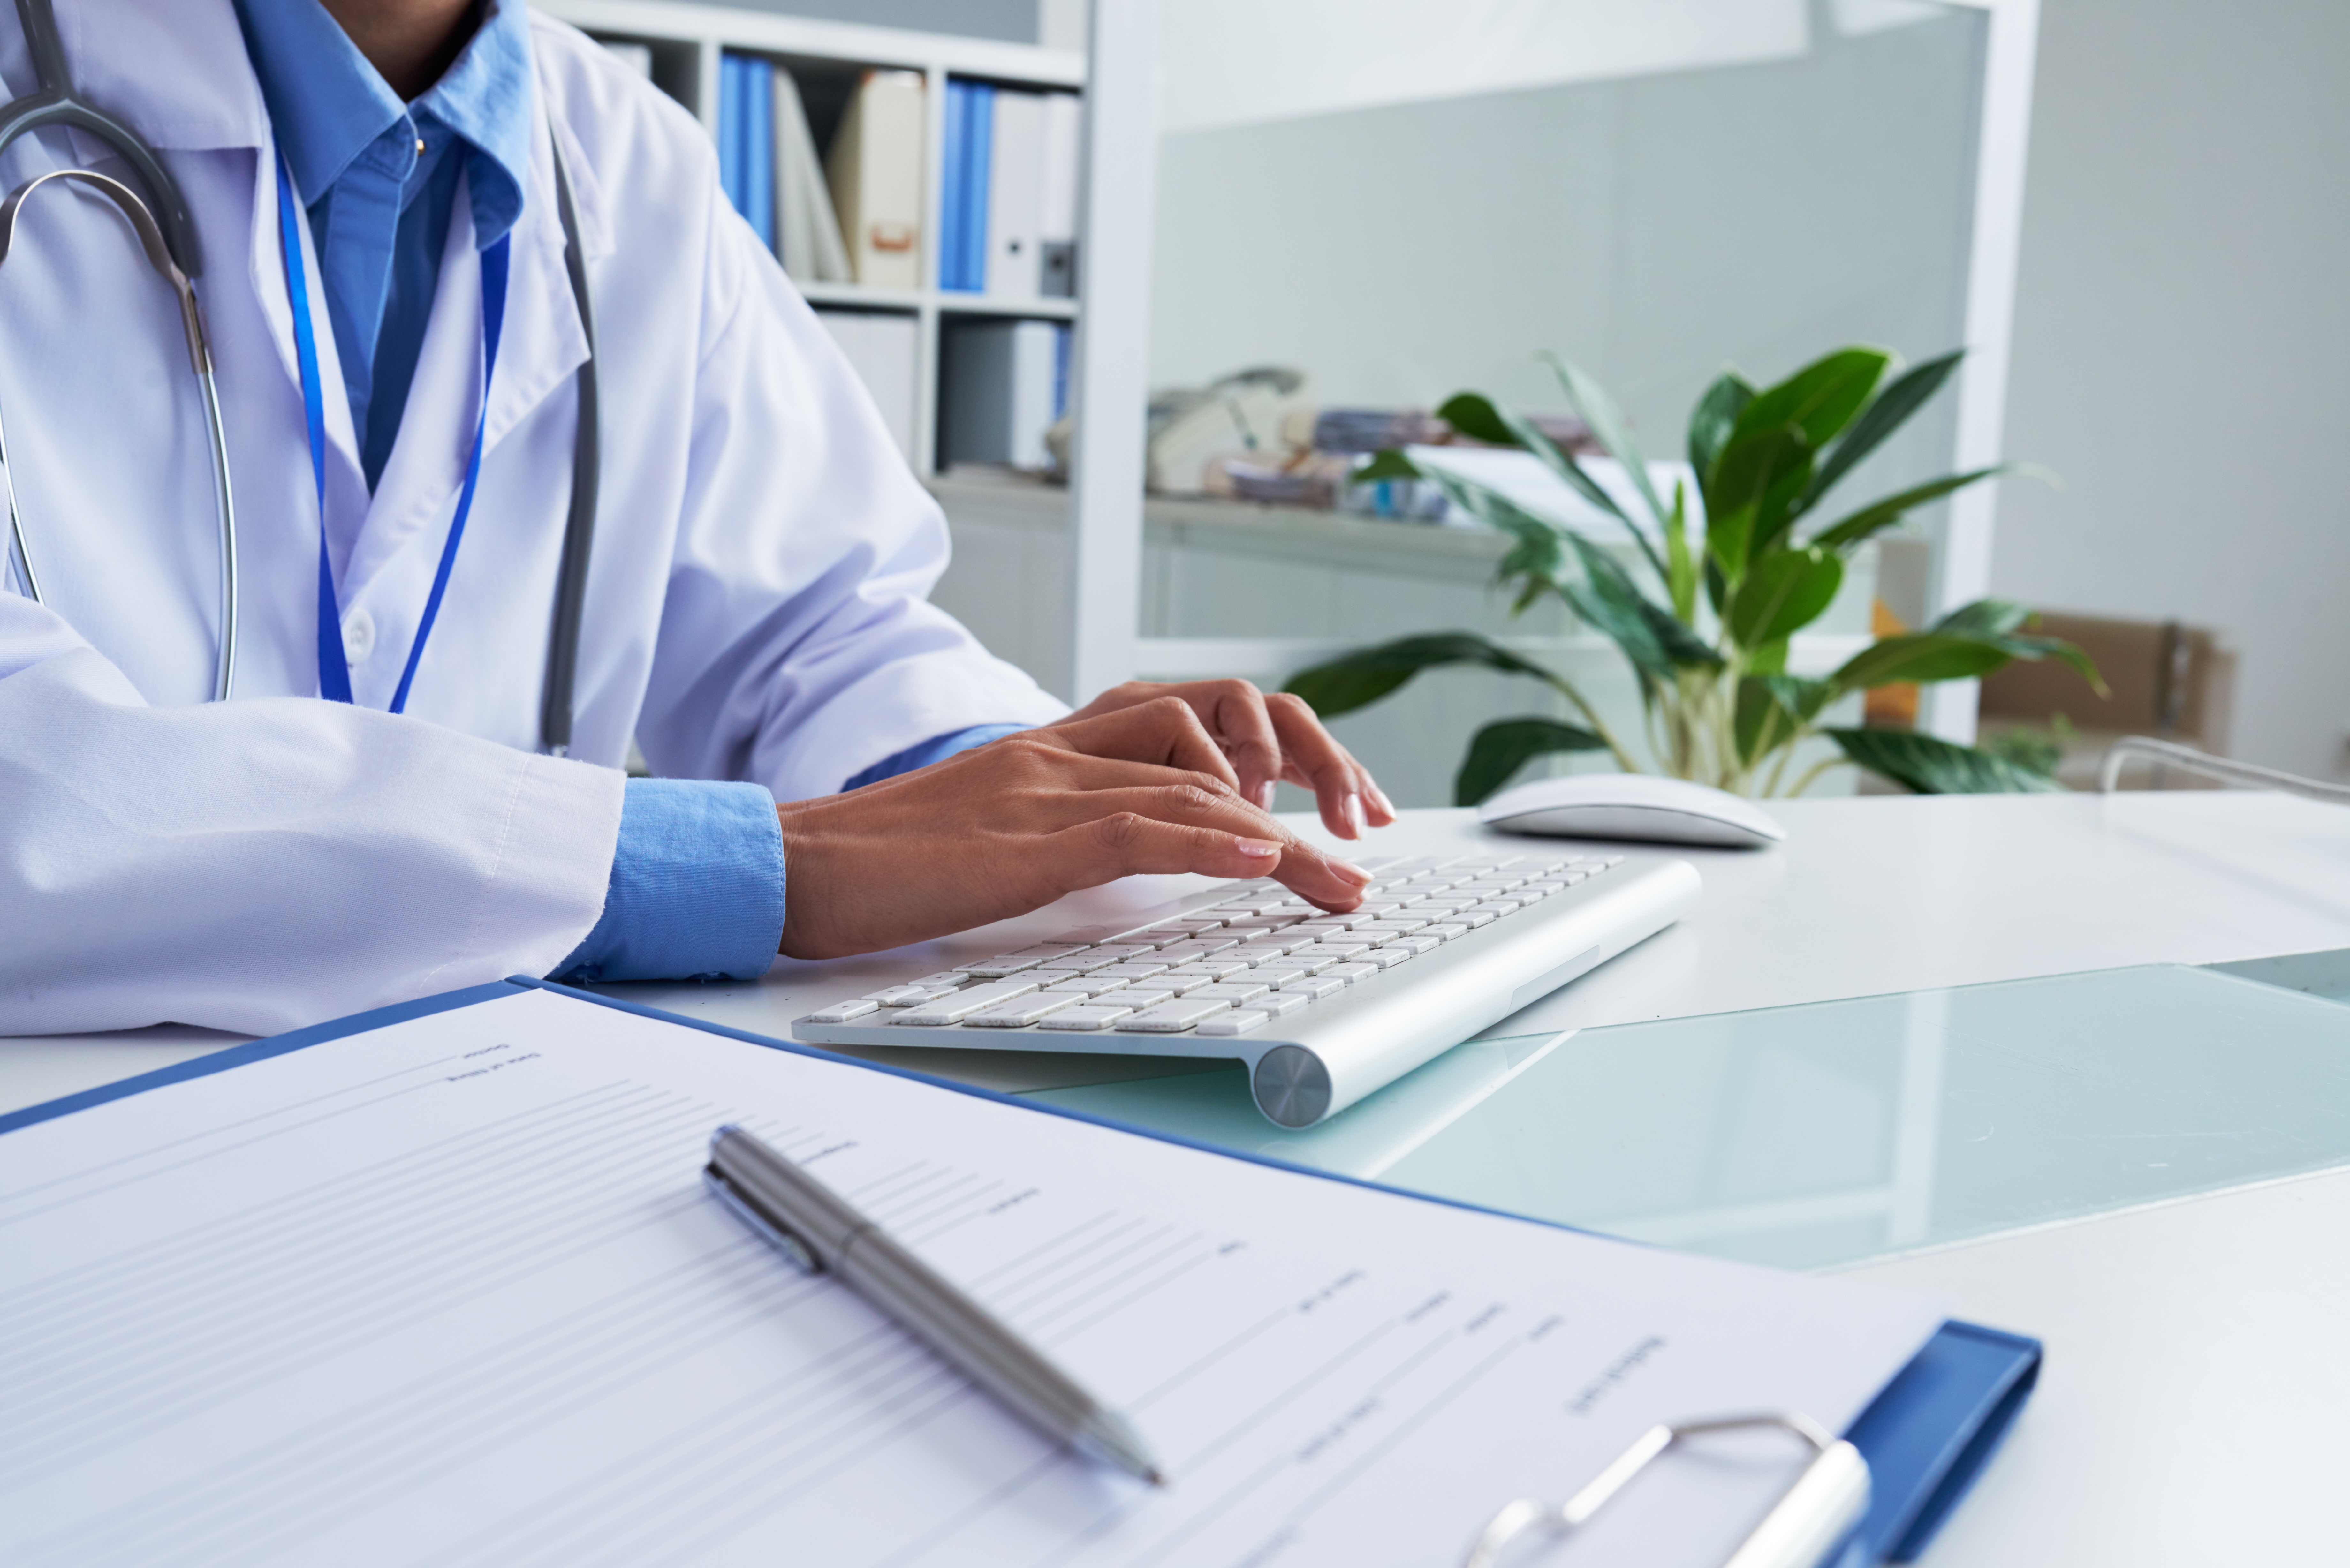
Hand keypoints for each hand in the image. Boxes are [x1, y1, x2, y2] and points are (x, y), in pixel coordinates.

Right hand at [775, 698, 1373, 958]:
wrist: (796, 864)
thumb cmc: (885, 866)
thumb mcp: (994, 842)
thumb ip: (1062, 839)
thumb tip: (1137, 870)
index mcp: (1053, 751)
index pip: (1188, 738)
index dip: (1268, 771)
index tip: (1319, 822)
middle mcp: (1059, 753)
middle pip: (1213, 757)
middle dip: (1302, 800)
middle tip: (1359, 855)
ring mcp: (1043, 787)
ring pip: (1193, 790)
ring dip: (1284, 839)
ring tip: (1342, 880)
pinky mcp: (1025, 836)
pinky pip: (1137, 827)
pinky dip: (1211, 842)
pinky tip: (1265, 858)